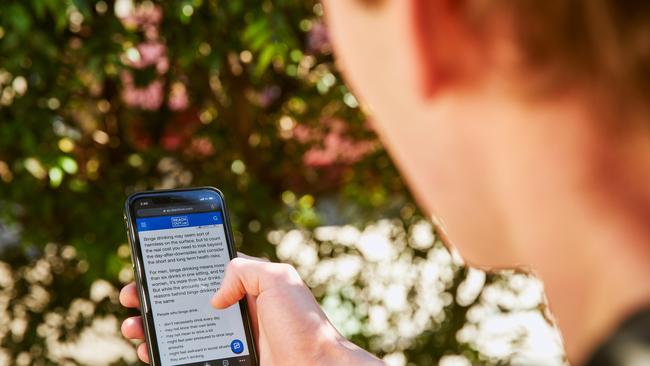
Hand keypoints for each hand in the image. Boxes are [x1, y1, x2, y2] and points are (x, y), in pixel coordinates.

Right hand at [120, 254, 382, 365]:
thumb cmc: (303, 326)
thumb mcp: (279, 279)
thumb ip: (244, 269)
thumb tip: (214, 294)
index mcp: (246, 288)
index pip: (203, 273)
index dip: (176, 269)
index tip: (150, 265)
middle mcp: (232, 313)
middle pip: (182, 302)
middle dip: (152, 297)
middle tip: (130, 295)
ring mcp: (225, 340)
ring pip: (177, 330)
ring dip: (149, 326)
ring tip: (132, 325)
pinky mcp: (221, 361)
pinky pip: (184, 356)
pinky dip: (162, 353)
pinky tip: (148, 349)